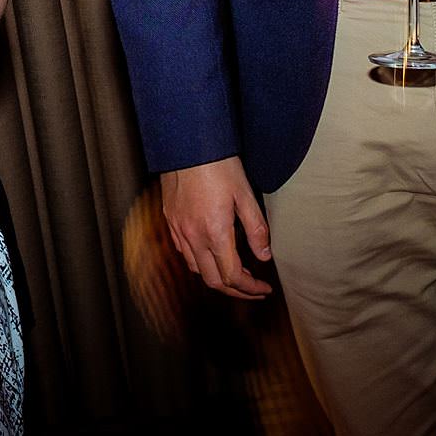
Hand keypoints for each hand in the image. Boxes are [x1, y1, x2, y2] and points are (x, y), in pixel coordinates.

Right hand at [160, 156, 272, 299]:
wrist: (187, 144)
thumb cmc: (219, 165)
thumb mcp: (246, 195)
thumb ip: (256, 229)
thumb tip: (264, 255)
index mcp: (214, 232)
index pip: (232, 276)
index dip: (251, 288)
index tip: (264, 288)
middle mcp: (193, 236)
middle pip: (212, 280)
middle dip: (235, 290)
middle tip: (253, 288)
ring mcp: (178, 229)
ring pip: (196, 269)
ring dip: (216, 277)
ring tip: (234, 274)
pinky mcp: (170, 220)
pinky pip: (183, 252)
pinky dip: (200, 261)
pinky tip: (211, 254)